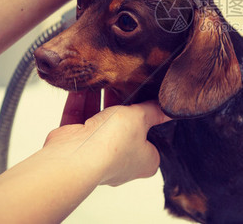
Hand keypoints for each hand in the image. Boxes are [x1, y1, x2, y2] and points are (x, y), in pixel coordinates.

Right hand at [46, 90, 170, 185]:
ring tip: (103, 80)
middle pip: (123, 128)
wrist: (73, 157)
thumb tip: (169, 110)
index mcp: (143, 161)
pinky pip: (78, 119)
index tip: (148, 102)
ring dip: (98, 100)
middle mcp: (120, 161)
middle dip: (120, 106)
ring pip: (98, 121)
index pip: (152, 140)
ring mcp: (95, 153)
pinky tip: (82, 85)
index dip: (150, 122)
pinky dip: (79, 102)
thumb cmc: (113, 145)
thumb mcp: (140, 119)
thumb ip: (153, 111)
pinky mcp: (74, 144)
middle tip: (122, 84)